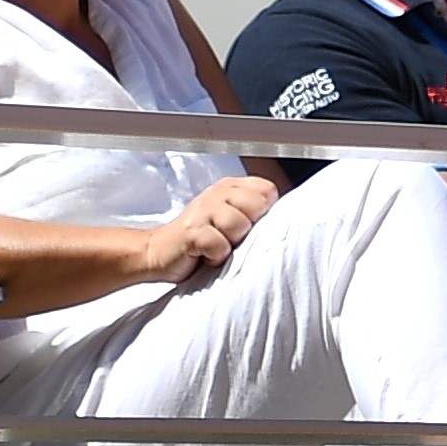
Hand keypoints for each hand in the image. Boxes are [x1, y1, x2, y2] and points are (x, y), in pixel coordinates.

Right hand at [132, 176, 274, 285]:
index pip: (268, 190)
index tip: (249, 226)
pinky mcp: (191, 233)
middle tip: (230, 238)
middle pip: (257, 206)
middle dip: (249, 228)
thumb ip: (253, 213)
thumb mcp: (229, 219)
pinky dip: (216, 257)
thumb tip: (288, 219)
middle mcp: (216, 194)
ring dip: (231, 244)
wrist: (158, 253)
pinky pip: (219, 246)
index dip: (265, 212)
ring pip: (239, 225)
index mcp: (229, 187)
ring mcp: (202, 211)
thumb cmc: (200, 240)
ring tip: (217, 247)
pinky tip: (206, 257)